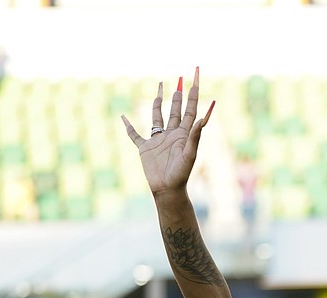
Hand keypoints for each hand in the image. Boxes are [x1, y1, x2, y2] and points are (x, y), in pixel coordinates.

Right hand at [122, 67, 214, 195]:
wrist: (167, 190)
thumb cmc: (181, 175)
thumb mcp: (190, 155)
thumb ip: (194, 137)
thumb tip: (203, 118)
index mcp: (183, 134)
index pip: (191, 109)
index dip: (194, 94)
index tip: (196, 78)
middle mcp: (171, 134)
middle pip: (175, 109)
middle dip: (178, 95)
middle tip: (180, 79)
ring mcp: (157, 140)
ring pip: (157, 116)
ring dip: (158, 102)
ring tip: (160, 87)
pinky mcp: (145, 148)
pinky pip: (134, 135)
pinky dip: (128, 127)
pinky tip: (123, 118)